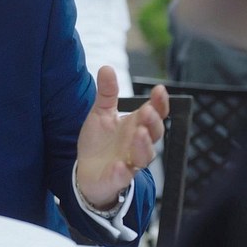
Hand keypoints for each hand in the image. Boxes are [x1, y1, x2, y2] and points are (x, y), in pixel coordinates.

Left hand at [75, 66, 168, 208]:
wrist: (86, 171)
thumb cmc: (99, 142)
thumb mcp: (100, 113)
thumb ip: (107, 93)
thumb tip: (107, 68)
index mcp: (135, 126)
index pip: (155, 114)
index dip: (159, 103)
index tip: (159, 90)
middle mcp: (137, 144)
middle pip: (154, 134)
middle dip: (153, 122)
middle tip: (147, 111)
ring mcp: (128, 162)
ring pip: (143, 156)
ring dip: (143, 145)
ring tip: (139, 133)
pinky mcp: (116, 178)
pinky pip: (123, 177)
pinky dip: (123, 173)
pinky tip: (120, 166)